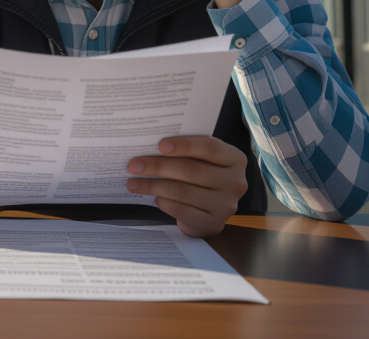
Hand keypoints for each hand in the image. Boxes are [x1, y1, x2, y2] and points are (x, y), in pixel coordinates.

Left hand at [126, 136, 247, 237]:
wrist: (209, 212)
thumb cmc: (201, 177)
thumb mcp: (203, 160)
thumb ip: (188, 152)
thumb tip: (150, 144)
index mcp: (235, 159)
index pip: (210, 147)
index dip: (184, 145)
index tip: (160, 145)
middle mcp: (235, 182)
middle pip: (191, 170)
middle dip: (158, 166)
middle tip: (133, 165)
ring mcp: (226, 205)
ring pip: (182, 191)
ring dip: (153, 185)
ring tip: (133, 183)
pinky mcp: (213, 223)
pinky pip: (181, 210)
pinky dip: (164, 202)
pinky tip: (154, 197)